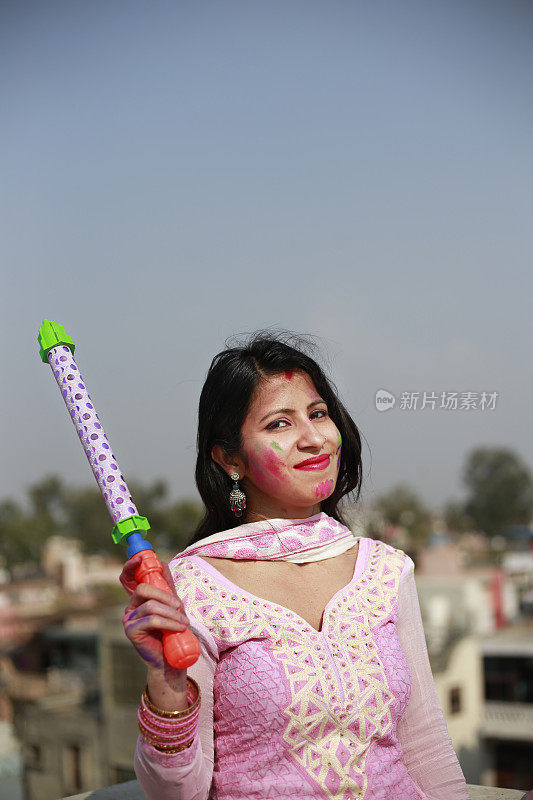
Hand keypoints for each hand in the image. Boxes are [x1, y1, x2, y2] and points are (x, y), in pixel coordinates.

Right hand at [120, 554, 189, 672]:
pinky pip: (151, 620)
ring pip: (150, 606)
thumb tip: (163, 564)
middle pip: (143, 589)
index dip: (130, 567)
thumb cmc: (171, 631)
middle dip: (165, 595)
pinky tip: (178, 628)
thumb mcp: (172, 605)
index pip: (128, 578)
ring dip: (171, 613)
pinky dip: (169, 622)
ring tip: (184, 622)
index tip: (140, 558)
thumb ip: (167, 587)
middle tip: (180, 606)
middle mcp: (130, 607)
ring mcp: (128, 619)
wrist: (171, 659)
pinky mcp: (131, 631)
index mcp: (138, 599)